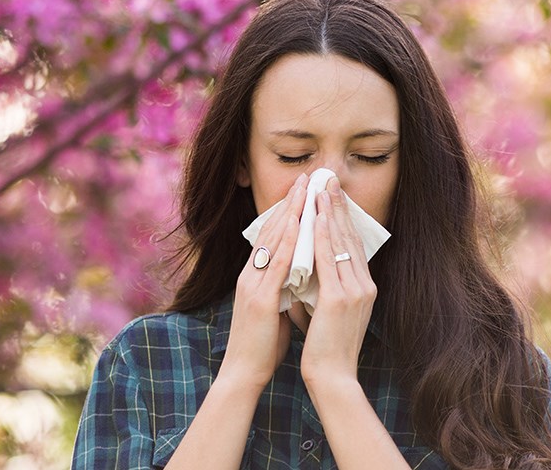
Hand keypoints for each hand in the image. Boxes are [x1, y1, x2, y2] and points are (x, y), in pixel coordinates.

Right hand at [219, 173, 309, 391]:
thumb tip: (300, 273)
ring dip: (290, 213)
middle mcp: (250, 274)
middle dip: (289, 203)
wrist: (245, 373)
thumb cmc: (263, 343)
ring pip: (272, 240)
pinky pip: (276, 264)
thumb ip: (283, 287)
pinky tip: (298, 225)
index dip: (287, 211)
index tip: (303, 190)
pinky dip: (287, 242)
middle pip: (270, 230)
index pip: (271, 235)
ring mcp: (252, 284)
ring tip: (304, 190)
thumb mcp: (275, 307)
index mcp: (254, 276)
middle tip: (306, 178)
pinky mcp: (259, 299)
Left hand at [300, 176, 376, 390]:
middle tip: (329, 179)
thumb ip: (325, 288)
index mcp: (364, 288)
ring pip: (340, 243)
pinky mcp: (341, 299)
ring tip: (321, 188)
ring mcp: (355, 291)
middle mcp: (365, 285)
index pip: (352, 244)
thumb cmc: (327, 347)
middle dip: (338, 206)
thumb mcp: (330, 311)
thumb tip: (310, 270)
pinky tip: (315, 217)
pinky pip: (329, 259)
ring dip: (329, 212)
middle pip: (349, 237)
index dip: (342, 218)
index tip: (332, 195)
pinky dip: (322, 235)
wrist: (332, 377)